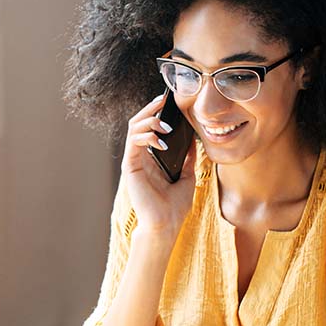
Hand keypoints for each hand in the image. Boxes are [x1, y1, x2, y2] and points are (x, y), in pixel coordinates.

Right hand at [120, 93, 198, 238]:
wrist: (166, 224)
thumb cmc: (174, 205)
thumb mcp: (187, 176)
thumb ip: (188, 158)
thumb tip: (195, 140)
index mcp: (151, 158)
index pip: (150, 128)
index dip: (157, 113)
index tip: (170, 103)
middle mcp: (140, 157)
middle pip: (139, 123)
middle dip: (151, 109)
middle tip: (163, 100)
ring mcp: (134, 161)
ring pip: (134, 128)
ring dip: (149, 120)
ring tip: (165, 122)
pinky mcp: (130, 167)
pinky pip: (134, 143)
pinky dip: (146, 136)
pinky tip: (161, 139)